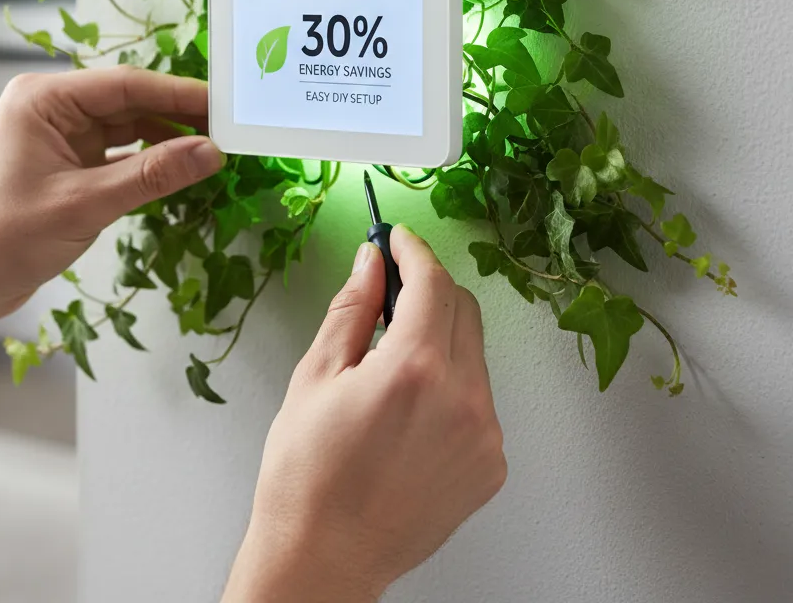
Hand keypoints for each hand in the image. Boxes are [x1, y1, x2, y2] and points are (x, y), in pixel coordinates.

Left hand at [0, 67, 223, 322]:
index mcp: (43, 100)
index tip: (222, 104)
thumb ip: (152, 176)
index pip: (125, 86)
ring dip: (166, 138)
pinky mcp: (65, 163)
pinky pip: (117, 152)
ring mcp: (58, 136)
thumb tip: (210, 152)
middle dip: (177, 114)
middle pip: (129, 102)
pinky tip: (179, 167)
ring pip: (126, 127)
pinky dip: (147, 161)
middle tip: (227, 126)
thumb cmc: (4, 238)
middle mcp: (50, 108)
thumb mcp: (86, 204)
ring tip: (212, 147)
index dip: (177, 94)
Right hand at [224, 226, 505, 602]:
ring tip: (391, 360)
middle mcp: (462, 399)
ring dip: (440, 335)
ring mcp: (483, 435)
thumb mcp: (316, 375)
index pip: (431, 282)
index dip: (413, 250)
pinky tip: (410, 404)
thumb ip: (352, 308)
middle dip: (429, 287)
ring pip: (474, 352)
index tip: (398, 240)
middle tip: (391, 289)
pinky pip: (480, 397)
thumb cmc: (307, 476)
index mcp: (413, 370)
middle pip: (462, 308)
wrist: (325, 557)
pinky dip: (451, 382)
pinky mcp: (490, 463)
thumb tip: (371, 262)